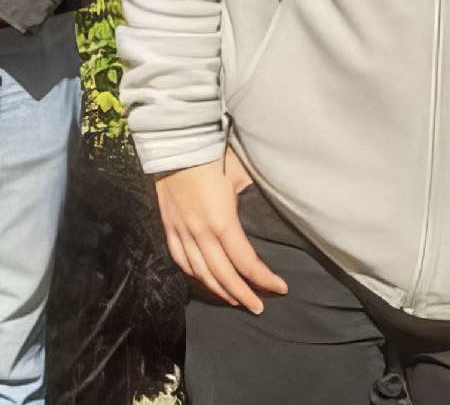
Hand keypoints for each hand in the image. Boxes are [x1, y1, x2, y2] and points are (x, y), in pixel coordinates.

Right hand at [153, 150, 287, 313]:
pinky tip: (203, 279)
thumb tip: (272, 205)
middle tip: (258, 307)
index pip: (246, 262)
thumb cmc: (211, 155)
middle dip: (243, 295)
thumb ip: (254, 196)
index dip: (264, 279)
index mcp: (222, 222)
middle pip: (223, 275)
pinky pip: (179, 257)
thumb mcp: (241, 174)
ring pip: (200, 272)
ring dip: (218, 290)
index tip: (280, 288)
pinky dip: (192, 273)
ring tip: (233, 299)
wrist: (175, 142)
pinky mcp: (168, 224)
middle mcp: (201, 232)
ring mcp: (182, 230)